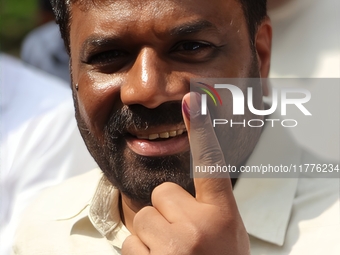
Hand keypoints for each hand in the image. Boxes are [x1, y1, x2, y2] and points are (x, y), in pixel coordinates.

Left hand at [122, 92, 249, 254]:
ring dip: (154, 235)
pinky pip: (131, 243)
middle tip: (184, 236)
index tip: (192, 100)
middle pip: (161, 194)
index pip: (210, 163)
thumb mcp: (227, 232)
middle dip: (168, 212)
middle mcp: (197, 228)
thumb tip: (181, 183)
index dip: (201, 129)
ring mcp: (171, 249)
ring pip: (142, 218)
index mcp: (221, 215)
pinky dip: (142, 253)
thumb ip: (208, 204)